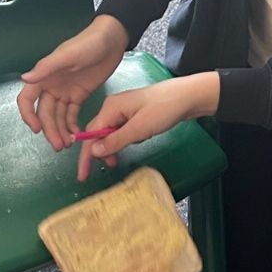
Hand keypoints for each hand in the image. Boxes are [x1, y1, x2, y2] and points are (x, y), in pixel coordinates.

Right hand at [17, 16, 127, 150]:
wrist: (111, 40)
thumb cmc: (88, 43)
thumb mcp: (68, 55)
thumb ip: (46, 68)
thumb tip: (25, 79)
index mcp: (44, 76)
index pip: (28, 99)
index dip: (29, 115)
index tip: (37, 129)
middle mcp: (52, 86)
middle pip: (45, 113)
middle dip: (50, 130)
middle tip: (59, 145)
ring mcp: (65, 92)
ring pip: (58, 117)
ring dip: (60, 131)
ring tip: (67, 145)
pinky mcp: (79, 95)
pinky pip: (72, 114)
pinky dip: (72, 125)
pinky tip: (76, 135)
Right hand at [76, 72, 220, 181]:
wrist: (188, 97)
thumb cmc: (164, 109)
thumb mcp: (139, 128)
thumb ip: (116, 140)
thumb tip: (94, 151)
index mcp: (110, 107)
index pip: (91, 134)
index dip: (86, 155)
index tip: (83, 174)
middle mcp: (113, 107)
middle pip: (97, 133)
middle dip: (96, 153)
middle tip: (94, 173)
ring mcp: (124, 111)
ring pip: (110, 134)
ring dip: (111, 148)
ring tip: (115, 162)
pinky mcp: (134, 115)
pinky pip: (122, 131)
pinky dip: (123, 141)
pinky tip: (131, 145)